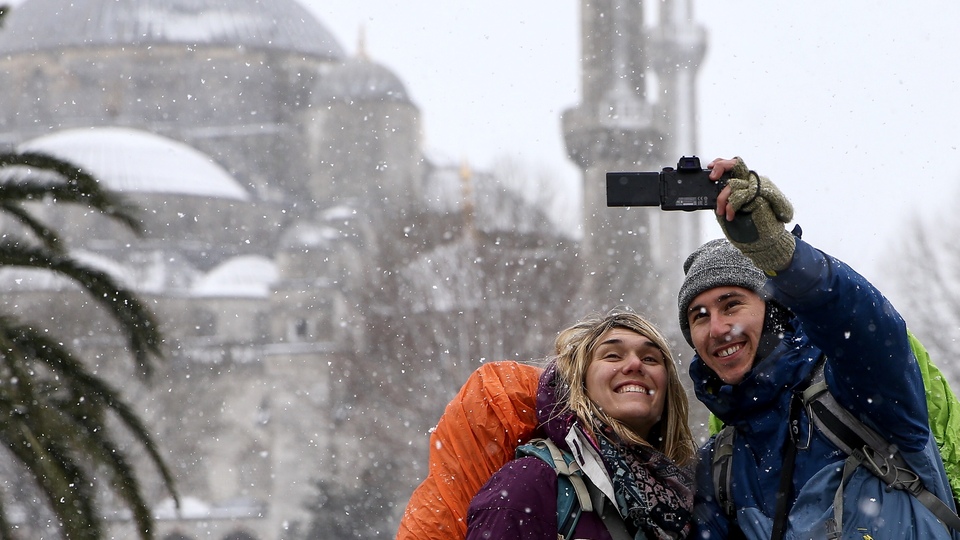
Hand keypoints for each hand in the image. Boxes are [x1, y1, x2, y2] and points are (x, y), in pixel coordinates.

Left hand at [707, 157, 795, 273]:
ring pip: (734, 183)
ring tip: (721, 211)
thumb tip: (710, 190)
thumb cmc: (745, 229)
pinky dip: (731, 205)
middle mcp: (751, 183)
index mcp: (743, 184)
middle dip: (721, 167)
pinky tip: (729, 215)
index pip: (733, 166)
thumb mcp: (727, 210)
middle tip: (712, 178)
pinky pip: (740, 195)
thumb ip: (722, 199)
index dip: (721, 163)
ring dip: (722, 198)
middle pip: (736, 164)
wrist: (761, 244)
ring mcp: (757, 189)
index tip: (710, 167)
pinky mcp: (760, 198)